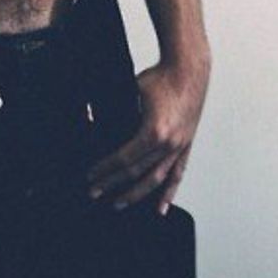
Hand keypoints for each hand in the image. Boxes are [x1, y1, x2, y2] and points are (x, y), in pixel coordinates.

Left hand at [85, 54, 210, 215]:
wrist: (189, 69)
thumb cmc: (160, 77)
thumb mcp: (131, 91)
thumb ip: (112, 108)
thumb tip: (88, 117)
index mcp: (154, 132)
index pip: (123, 159)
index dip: (105, 170)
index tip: (91, 176)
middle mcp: (169, 144)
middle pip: (137, 173)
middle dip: (113, 185)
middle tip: (95, 193)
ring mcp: (179, 147)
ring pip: (156, 179)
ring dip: (137, 194)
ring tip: (119, 203)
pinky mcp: (186, 145)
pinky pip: (178, 174)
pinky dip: (169, 193)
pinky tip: (161, 208)